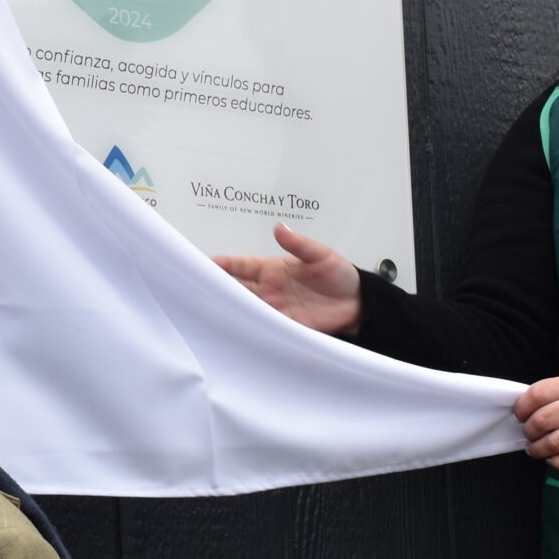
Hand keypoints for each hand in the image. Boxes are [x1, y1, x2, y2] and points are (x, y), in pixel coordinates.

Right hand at [214, 223, 362, 335]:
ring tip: (213, 313)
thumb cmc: (338, 275)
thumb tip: (280, 228)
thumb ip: (299, 244)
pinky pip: (263, 328)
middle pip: (237, 290)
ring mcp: (275, 309)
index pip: (241, 266)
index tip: (207, 263)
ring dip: (232, 311)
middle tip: (200, 291)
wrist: (358, 303)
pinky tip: (240, 330)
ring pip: (246, 310)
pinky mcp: (285, 326)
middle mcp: (268, 289)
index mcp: (272, 269)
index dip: (224, 265)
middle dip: (219, 290)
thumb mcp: (321, 254)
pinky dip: (251, 329)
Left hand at [515, 373, 558, 470]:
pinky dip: (558, 464)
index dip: (521, 407)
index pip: (537, 395)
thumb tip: (523, 409)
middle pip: (542, 421)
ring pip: (554, 443)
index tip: (519, 415)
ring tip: (535, 449)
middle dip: (528, 431)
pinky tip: (553, 460)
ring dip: (538, 449)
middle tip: (528, 434)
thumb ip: (553, 391)